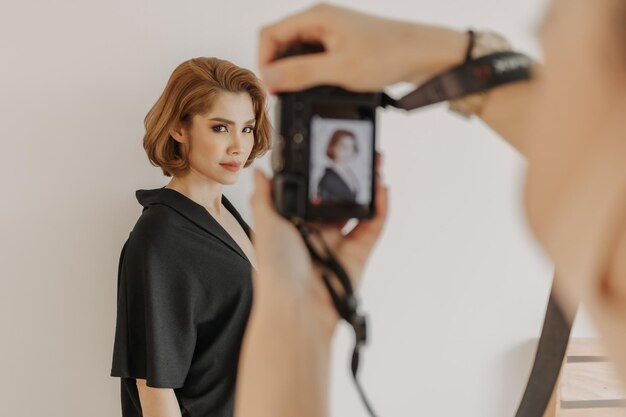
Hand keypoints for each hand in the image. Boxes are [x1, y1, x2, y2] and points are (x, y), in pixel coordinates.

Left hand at [249, 160, 387, 330]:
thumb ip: (265, 197)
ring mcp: (339, 244)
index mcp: (293, 225)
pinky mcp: (358, 255)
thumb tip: (259, 173)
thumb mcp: (266, 224)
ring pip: (359, 210)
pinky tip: (382, 187)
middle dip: (350, 178)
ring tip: (375, 163)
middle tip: (359, 156)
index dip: (322, 176)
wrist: (296, 305)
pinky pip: (373, 226)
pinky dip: (381, 207)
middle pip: (338, 200)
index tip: (329, 155)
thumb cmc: (276, 268)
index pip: (310, 195)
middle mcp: (317, 233)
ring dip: (369, 187)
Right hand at [258, 3, 466, 92]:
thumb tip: (268, 78)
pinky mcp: (341, 47)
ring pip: (298, 54)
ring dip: (297, 74)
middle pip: (281, 44)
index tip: (272, 87)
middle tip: (286, 95)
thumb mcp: (339, 69)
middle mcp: (321, 21)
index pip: (269, 35)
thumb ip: (301, 73)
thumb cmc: (389, 54)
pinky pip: (315, 61)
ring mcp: (331, 34)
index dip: (265, 62)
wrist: (424, 55)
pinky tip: (324, 87)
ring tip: (307, 92)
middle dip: (279, 70)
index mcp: (316, 17)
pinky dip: (313, 75)